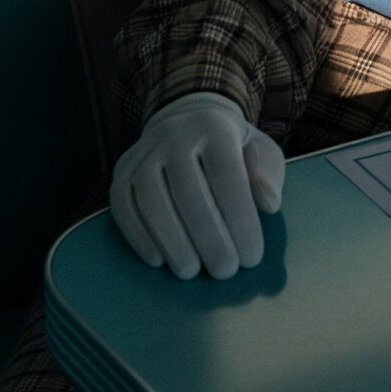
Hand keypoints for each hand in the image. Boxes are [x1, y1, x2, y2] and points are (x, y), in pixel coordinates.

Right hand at [110, 92, 284, 279]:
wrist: (188, 120)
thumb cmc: (233, 147)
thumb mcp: (261, 151)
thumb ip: (268, 176)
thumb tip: (269, 205)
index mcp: (215, 128)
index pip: (227, 177)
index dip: (240, 221)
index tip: (251, 258)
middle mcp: (176, 135)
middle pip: (188, 192)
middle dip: (208, 239)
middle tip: (225, 271)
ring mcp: (144, 152)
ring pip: (152, 200)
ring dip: (172, 242)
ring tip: (191, 271)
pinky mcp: (122, 171)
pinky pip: (123, 206)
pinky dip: (138, 236)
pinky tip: (158, 260)